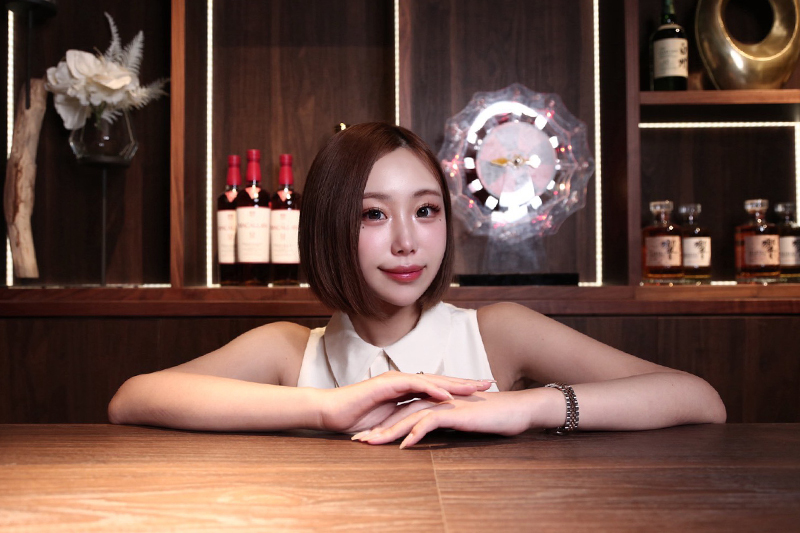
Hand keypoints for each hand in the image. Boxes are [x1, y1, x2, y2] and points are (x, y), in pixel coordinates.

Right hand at [318, 371, 493, 433]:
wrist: (331, 411)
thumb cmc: (356, 418)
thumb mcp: (388, 421)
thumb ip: (405, 419)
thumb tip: (423, 428)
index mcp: (406, 390)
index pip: (439, 388)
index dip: (460, 389)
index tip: (482, 393)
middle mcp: (404, 381)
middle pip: (441, 380)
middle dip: (466, 382)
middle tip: (490, 383)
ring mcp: (395, 380)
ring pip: (432, 380)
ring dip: (455, 384)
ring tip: (476, 388)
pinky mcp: (386, 385)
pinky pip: (414, 386)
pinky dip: (432, 390)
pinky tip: (448, 396)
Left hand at [352, 390, 536, 447]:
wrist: (516, 410)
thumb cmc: (492, 418)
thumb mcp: (461, 424)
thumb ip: (444, 426)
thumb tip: (430, 436)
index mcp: (434, 402)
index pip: (402, 413)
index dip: (383, 426)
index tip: (366, 439)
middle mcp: (434, 400)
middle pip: (398, 414)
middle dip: (377, 428)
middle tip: (357, 442)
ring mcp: (443, 405)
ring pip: (408, 417)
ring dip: (388, 431)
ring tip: (370, 444)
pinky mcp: (453, 412)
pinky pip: (429, 421)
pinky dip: (415, 433)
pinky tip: (403, 445)